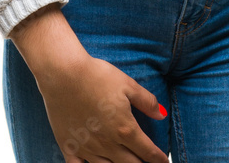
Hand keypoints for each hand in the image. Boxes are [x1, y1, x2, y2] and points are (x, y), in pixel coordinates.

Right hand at [37, 51, 168, 162]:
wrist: (64, 75)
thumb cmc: (97, 76)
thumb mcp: (128, 84)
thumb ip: (146, 101)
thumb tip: (162, 114)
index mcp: (124, 129)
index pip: (147, 151)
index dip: (158, 158)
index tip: (164, 161)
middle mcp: (108, 144)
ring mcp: (87, 148)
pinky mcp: (69, 147)